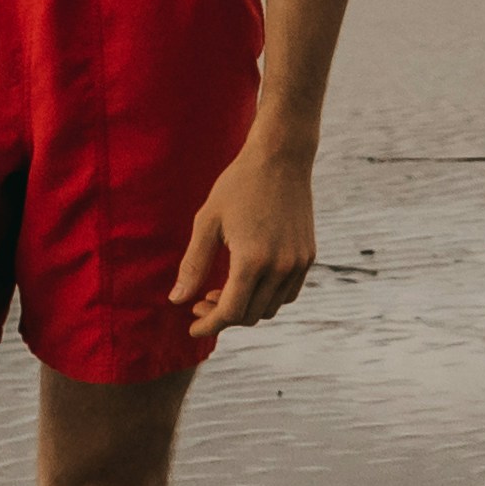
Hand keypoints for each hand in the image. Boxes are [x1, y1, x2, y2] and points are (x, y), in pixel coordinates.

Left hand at [171, 139, 316, 339]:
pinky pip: (287, 293)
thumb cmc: (238, 185)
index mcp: (252, 260)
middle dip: (222, 317)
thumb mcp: (207, 222)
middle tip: (200, 303)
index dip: (209, 325)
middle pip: (249, 315)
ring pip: (270, 308)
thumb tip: (177, 301)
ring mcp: (297, 263)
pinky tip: (247, 283)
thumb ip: (193, 265)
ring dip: (244, 308)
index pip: (230, 312)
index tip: (192, 328)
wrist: (281, 158)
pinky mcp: (307, 256)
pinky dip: (266, 298)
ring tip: (221, 291)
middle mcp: (280, 267)